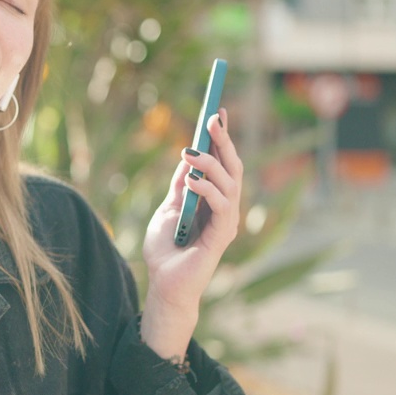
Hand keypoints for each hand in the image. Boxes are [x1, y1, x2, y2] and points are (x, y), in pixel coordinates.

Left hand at [140, 110, 242, 354]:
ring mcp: (227, 221)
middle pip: (232, 167)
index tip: (218, 110)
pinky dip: (207, 190)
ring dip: (210, 163)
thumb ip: (179, 187)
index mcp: (213, 199)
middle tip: (213, 117)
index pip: (223, 162)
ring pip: (230, 183)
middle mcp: (225, 208)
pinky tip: (191, 180)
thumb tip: (185, 157)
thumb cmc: (164, 251)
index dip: (223, 137)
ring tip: (188, 152)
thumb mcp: (167, 209)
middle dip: (224, 140)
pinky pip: (222, 206)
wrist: (163, 285)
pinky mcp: (222, 236)